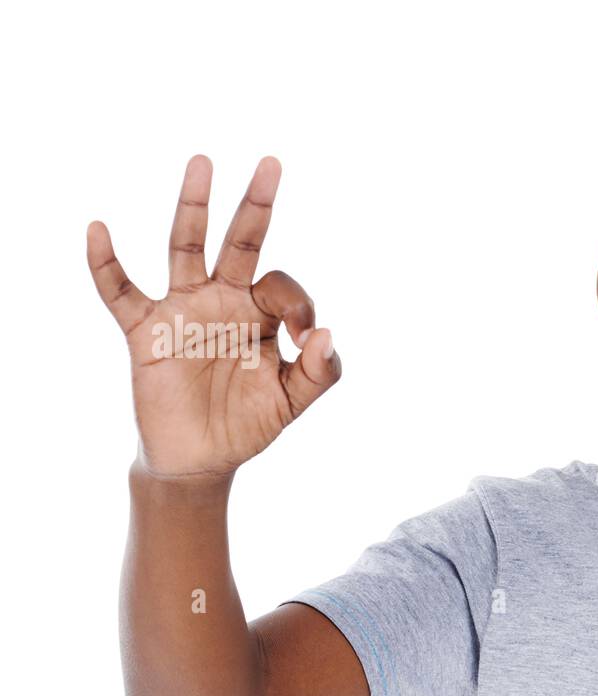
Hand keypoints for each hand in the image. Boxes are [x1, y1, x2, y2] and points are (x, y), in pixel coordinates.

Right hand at [88, 155, 340, 479]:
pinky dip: (105, 263)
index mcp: (261, 314)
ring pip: (186, 247)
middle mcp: (223, 300)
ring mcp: (183, 310)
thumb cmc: (248, 424)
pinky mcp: (146, 331)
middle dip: (256, 205)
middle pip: (241, 242)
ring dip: (193, 207)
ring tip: (202, 162)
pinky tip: (98, 231)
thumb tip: (326, 334)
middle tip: (272, 163)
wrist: (201, 458)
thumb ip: (318, 373)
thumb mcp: (293, 402)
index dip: (298, 303)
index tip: (302, 336)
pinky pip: (120, 291)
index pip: (282, 285)